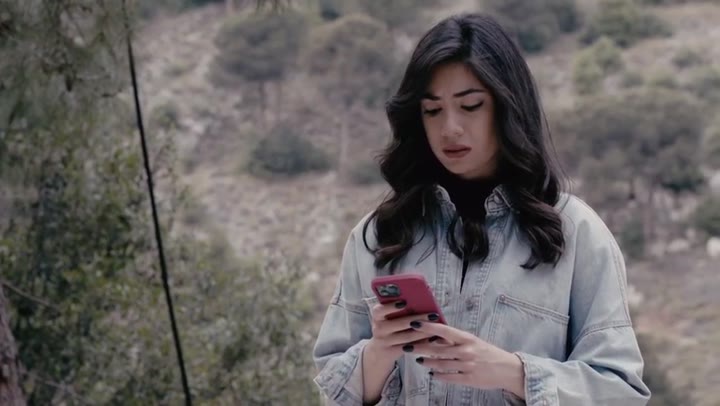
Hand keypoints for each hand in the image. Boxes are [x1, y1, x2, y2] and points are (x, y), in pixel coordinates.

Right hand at [366, 300, 435, 359]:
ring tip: (436, 326)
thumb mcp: (387, 317)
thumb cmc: (388, 327)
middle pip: (399, 323)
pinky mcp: (392, 352)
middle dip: (418, 318)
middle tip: (433, 314)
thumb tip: (419, 301)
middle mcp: (378, 328)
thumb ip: (398, 310)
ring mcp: (385, 341)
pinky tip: (432, 338)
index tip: (404, 302)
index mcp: (377, 316)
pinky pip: (410, 347)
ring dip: (423, 331)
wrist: (379, 351)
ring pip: (407, 337)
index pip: (379, 310)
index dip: (391, 306)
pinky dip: (422, 342)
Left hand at [406, 320, 525, 397]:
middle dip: (420, 347)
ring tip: (418, 360)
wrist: (507, 369)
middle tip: (407, 346)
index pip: (444, 330)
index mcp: (467, 338)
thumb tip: (435, 332)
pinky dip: (438, 375)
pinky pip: (449, 377)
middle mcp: (466, 351)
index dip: (428, 326)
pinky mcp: (468, 379)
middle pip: (437, 349)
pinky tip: (431, 373)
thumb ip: (455, 338)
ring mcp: (467, 366)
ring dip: (427, 362)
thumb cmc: (487, 352)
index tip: (414, 323)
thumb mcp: (473, 341)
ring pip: (441, 364)